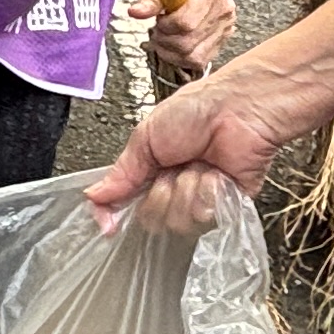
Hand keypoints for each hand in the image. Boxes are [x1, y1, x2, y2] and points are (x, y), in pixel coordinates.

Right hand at [86, 64, 287, 234]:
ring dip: (187, 189)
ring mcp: (199, 199)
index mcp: (151, 170)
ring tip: (199, 165)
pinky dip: (209, 192)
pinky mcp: (226, 207)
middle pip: (150, 218)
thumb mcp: (146, 137)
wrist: (239, 109)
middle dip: (160, 192)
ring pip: (178, 221)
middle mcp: (174, 188)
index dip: (114, 216)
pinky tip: (217, 173)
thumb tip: (94, 197)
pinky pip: (206, 218)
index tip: (108, 225)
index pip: (124, 205)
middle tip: (173, 166)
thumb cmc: (196, 110)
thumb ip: (121, 173)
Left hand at [146, 0, 237, 77]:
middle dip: (164, 39)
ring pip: (192, 56)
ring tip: (164, 37)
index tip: (159, 18)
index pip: (184, 22)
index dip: (164, 26)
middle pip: (187, 43)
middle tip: (158, 29)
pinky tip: (173, 45)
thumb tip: (135, 12)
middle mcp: (223, 10)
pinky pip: (198, 61)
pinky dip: (180, 58)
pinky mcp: (222, 42)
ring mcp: (225, 28)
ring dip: (170, 51)